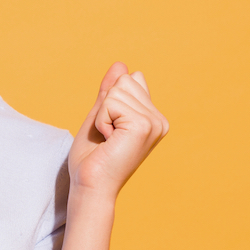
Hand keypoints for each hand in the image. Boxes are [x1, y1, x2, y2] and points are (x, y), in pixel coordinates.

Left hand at [68, 62, 169, 201]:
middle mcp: (159, 119)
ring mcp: (154, 122)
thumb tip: (120, 64)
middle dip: (105, 106)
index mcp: (152, 117)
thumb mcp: (99, 117)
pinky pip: (111, 102)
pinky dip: (101, 120)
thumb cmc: (92, 158)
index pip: (130, 79)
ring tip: (108, 139)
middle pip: (124, 81)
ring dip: (102, 115)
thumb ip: (110, 93)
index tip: (110, 130)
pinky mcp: (144, 125)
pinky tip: (109, 140)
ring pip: (116, 91)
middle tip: (107, 135)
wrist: (90, 185)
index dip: (109, 101)